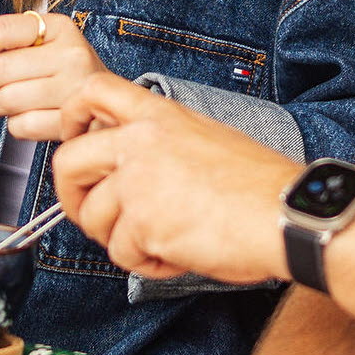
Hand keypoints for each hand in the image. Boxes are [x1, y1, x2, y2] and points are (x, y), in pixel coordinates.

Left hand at [0, 11, 105, 141]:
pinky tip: (28, 118)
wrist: (111, 107)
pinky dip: (16, 126)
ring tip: (2, 104)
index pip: (0, 30)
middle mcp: (72, 53)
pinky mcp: (74, 121)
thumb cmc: (64, 76)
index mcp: (58, 27)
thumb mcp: (34, 51)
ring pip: (6, 100)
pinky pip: (22, 126)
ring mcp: (76, 88)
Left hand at [53, 72, 299, 283]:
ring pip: (93, 218)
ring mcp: (139, 181)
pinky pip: (122, 253)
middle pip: (68, 162)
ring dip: (121, 241)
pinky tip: (177, 256)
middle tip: (96, 217)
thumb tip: (125, 168)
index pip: (92, 89)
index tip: (73, 139)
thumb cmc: (257, 185)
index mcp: (159, 115)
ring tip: (160, 243)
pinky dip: (147, 264)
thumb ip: (159, 143)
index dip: (70, 115)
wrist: (286, 214)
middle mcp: (142, 142)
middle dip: (73, 198)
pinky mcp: (144, 223)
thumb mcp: (204, 138)